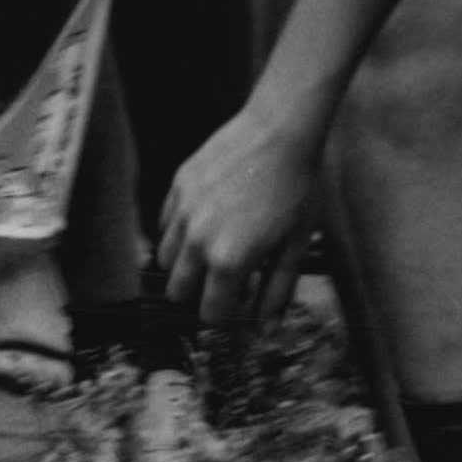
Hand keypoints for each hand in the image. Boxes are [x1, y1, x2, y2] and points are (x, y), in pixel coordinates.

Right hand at [155, 105, 322, 331]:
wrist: (278, 133)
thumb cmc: (296, 190)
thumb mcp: (296, 246)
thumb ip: (278, 291)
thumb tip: (267, 329)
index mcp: (229, 260)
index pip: (210, 312)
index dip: (224, 320)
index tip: (235, 314)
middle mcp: (198, 239)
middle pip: (177, 290)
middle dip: (198, 296)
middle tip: (224, 287)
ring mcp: (182, 212)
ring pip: (164, 259)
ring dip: (185, 266)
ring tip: (213, 256)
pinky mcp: (177, 187)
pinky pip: (165, 224)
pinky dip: (179, 234)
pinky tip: (206, 226)